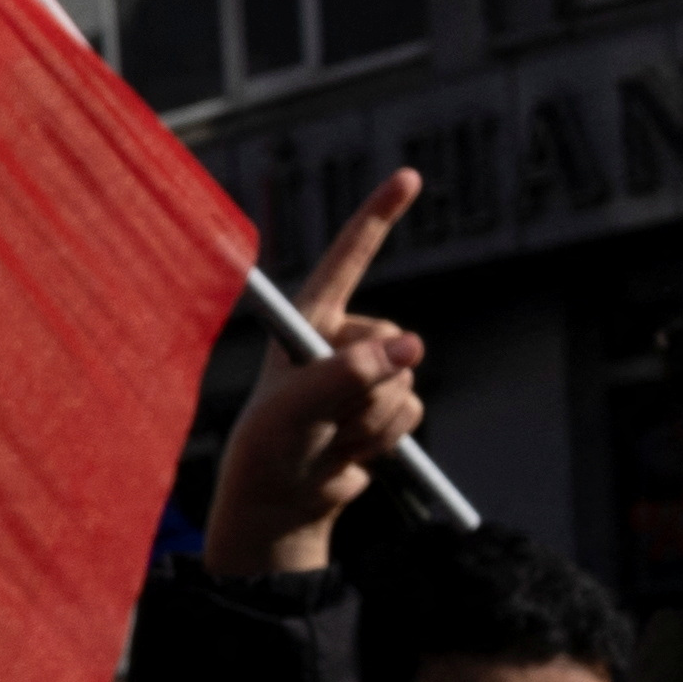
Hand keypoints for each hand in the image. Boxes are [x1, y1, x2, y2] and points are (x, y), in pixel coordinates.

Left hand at [204, 174, 426, 578]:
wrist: (280, 505)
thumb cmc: (270, 449)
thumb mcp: (298, 409)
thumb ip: (350, 374)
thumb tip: (412, 347)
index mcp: (307, 322)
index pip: (347, 257)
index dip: (378, 215)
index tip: (409, 176)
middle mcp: (340, 340)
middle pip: (393, 340)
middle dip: (367, 387)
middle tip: (324, 419)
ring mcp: (365, 374)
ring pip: (406, 382)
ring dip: (373, 420)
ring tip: (330, 438)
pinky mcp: (383, 408)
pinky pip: (412, 413)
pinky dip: (385, 438)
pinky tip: (350, 452)